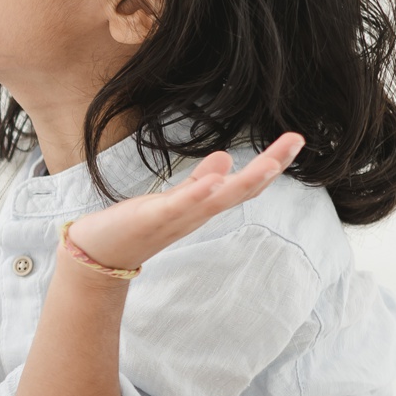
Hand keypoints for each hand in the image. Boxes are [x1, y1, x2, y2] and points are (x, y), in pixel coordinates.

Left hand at [60, 134, 304, 272]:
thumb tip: (226, 159)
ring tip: (270, 163)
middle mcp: (197, 214)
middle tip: (296, 141)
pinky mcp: (152, 219)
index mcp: (203, 206)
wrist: (99, 255)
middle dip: (270, 166)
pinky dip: (198, 194)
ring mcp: (177, 218)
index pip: (244, 184)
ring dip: (244, 182)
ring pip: (218, 200)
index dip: (272, 163)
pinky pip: (179, 206)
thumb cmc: (136, 226)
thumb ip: (199, 182)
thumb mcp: (173, 199)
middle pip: (241, 190)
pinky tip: (215, 180)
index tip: (295, 140)